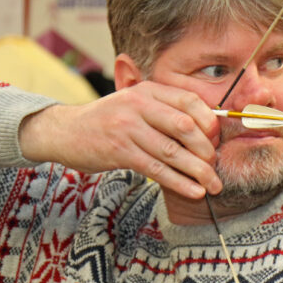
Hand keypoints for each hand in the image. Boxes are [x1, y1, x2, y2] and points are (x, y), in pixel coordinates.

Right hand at [19, 82, 222, 198]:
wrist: (64, 132)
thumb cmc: (108, 121)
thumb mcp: (134, 105)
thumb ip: (164, 112)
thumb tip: (206, 130)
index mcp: (147, 91)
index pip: (189, 101)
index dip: (209, 121)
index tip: (217, 139)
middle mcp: (138, 105)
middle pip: (185, 127)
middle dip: (206, 150)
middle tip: (216, 166)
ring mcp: (127, 128)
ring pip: (172, 151)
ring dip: (198, 171)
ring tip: (213, 184)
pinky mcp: (119, 151)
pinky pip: (157, 169)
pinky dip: (179, 182)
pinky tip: (194, 191)